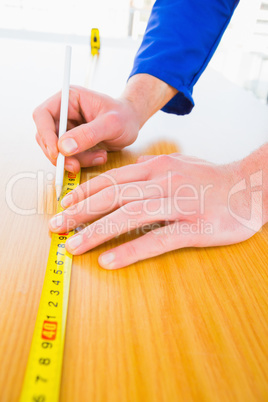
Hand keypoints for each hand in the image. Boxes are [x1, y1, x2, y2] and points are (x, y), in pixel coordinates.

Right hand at [33, 85, 139, 172]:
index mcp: (69, 99)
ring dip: (75, 160)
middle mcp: (63, 113)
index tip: (56, 153)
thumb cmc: (124, 116)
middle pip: (45, 137)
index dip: (45, 135)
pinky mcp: (72, 142)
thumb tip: (64, 147)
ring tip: (100, 156)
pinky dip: (82, 162)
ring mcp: (67, 129)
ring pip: (56, 151)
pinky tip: (100, 156)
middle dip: (60, 155)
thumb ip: (89, 134)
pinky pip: (68, 157)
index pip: (43, 115)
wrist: (132, 122)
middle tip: (75, 166)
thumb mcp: (111, 124)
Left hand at [48, 152, 265, 268]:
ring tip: (73, 247)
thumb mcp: (176, 166)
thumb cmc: (210, 179)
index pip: (112, 179)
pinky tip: (109, 261)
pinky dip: (131, 250)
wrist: (250, 186)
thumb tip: (120, 184)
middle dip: (80, 212)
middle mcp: (164, 181)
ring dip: (97, 232)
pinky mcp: (195, 227)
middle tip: (56, 227)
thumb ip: (149, 173)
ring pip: (130, 216)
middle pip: (114, 196)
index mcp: (157, 166)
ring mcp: (179, 203)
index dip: (85, 193)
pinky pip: (157, 239)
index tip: (64, 206)